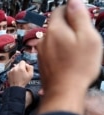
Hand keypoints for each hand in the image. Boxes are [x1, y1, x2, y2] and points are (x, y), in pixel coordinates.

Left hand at [7, 61, 33, 86]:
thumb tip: (27, 64)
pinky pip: (12, 70)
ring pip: (15, 67)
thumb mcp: (31, 74)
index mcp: (21, 68)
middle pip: (18, 64)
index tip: (25, 69)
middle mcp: (15, 68)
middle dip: (21, 67)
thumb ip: (30, 67)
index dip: (25, 65)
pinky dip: (14, 72)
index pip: (22, 61)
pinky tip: (15, 76)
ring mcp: (11, 70)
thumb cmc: (24, 81)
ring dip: (17, 69)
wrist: (17, 87)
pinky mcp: (8, 73)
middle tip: (22, 72)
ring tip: (19, 75)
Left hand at [37, 0, 102, 114]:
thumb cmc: (79, 66)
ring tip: (77, 52)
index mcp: (54, 29)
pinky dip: (60, 50)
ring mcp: (41, 50)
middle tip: (83, 38)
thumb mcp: (87, 37)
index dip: (72, 12)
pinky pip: (52, 49)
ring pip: (55, 38)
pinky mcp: (42, 60)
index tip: (82, 20)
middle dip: (70, 27)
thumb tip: (73, 1)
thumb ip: (79, 16)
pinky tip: (69, 60)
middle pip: (57, 24)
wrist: (64, 91)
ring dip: (65, 40)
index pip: (60, 10)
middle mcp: (44, 38)